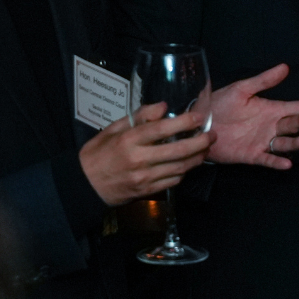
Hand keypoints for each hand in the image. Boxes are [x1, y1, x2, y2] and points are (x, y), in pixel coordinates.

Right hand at [77, 102, 211, 205]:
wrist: (85, 185)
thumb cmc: (98, 153)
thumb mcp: (113, 129)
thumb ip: (139, 117)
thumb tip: (163, 107)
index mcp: (129, 140)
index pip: (162, 129)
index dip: (184, 122)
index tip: (199, 117)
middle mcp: (139, 159)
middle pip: (178, 151)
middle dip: (200, 142)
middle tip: (212, 135)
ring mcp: (144, 178)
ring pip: (179, 168)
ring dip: (197, 158)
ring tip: (205, 149)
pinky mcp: (147, 192)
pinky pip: (172, 181)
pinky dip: (183, 172)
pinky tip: (188, 164)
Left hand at [205, 64, 298, 169]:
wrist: (200, 123)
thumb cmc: (221, 104)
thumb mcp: (242, 89)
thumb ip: (263, 81)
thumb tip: (285, 67)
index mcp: (271, 109)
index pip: (298, 107)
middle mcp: (271, 126)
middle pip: (294, 124)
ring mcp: (263, 141)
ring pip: (285, 143)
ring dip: (296, 143)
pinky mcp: (252, 155)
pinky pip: (268, 159)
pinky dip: (277, 162)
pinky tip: (287, 164)